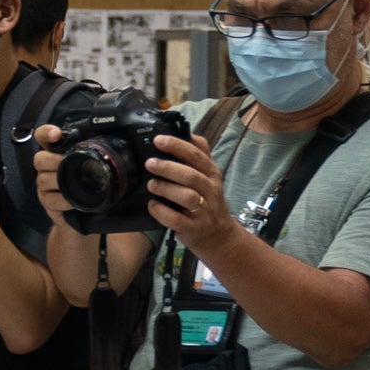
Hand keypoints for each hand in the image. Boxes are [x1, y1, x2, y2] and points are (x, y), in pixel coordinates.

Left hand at [141, 141, 238, 257]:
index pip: (197, 155)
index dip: (177, 146)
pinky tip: (153, 205)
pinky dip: (162, 212)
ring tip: (151, 185)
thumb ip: (200, 156)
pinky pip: (177, 219)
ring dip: (165, 188)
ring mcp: (204, 211)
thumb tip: (189, 133)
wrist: (219, 236)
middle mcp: (210, 191)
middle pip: (191, 176)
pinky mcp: (194, 229)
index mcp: (212, 174)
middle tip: (150, 163)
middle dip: (168, 167)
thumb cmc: (208, 201)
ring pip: (187, 196)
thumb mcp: (209, 177)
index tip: (158, 140)